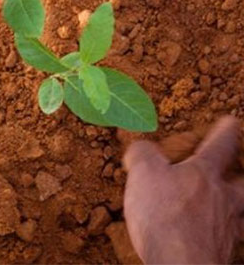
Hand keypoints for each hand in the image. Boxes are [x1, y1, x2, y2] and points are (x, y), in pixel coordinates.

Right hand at [123, 116, 243, 263]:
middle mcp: (223, 199)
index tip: (230, 121)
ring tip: (222, 209)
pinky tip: (205, 237)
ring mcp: (225, 229)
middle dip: (238, 176)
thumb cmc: (166, 217)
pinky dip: (216, 236)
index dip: (224, 131)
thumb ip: (142, 154)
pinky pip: (223, 240)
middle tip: (234, 172)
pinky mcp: (218, 254)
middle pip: (240, 183)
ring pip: (236, 214)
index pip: (220, 145)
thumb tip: (140, 148)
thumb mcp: (143, 173)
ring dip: (230, 209)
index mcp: (205, 174)